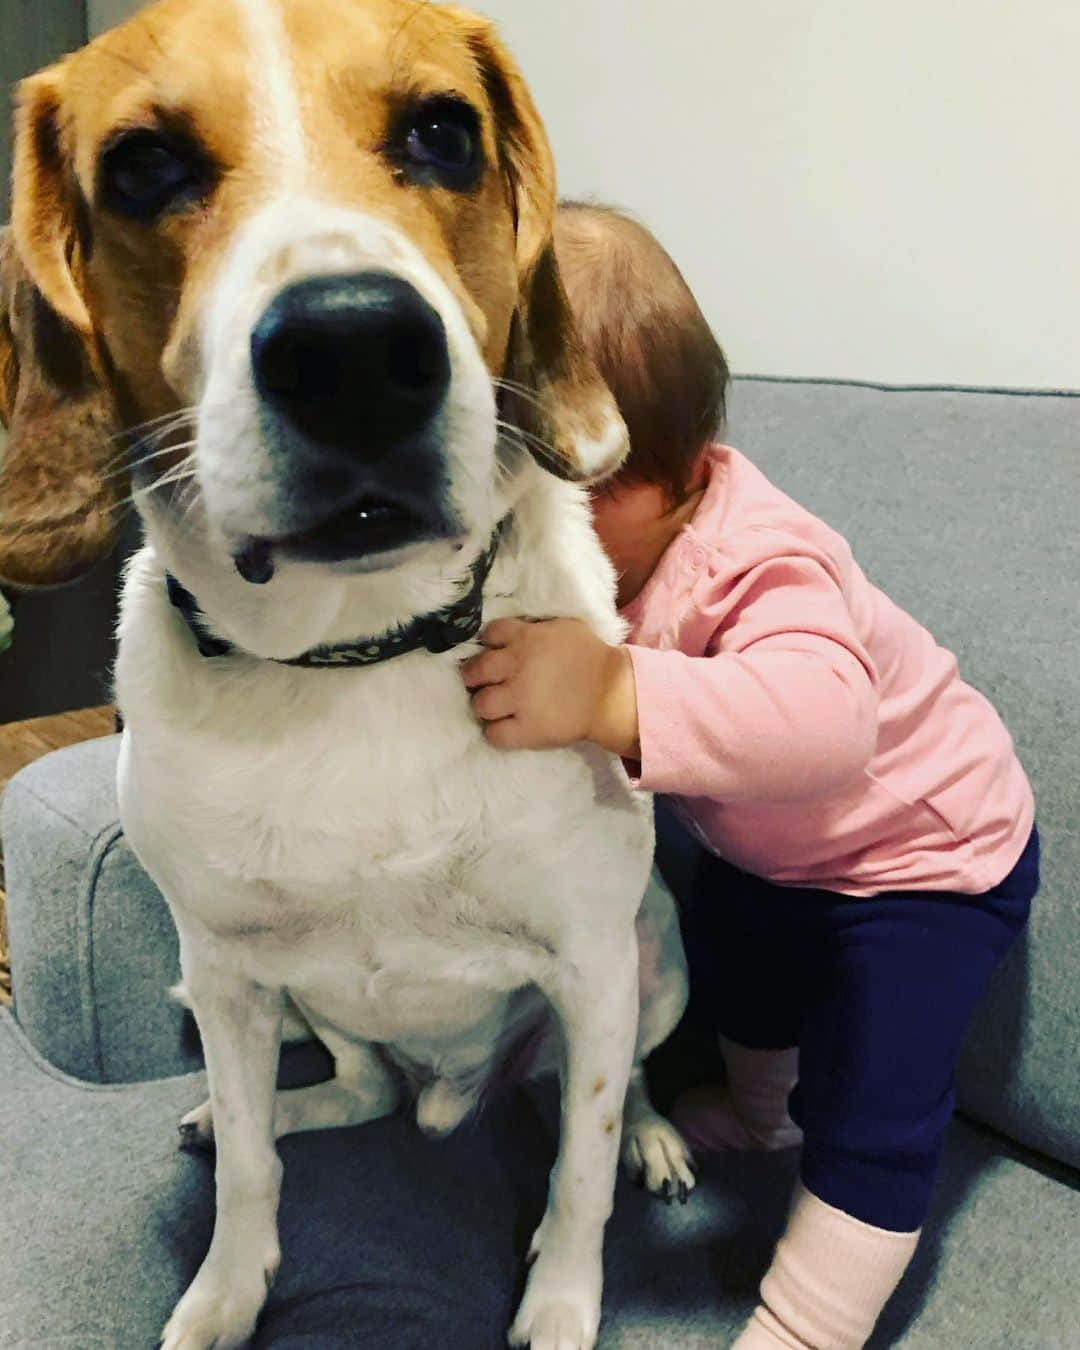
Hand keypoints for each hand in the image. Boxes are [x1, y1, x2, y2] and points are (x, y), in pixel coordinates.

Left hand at [461, 617, 638, 755]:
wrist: (613, 692)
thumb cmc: (592, 656)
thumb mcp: (564, 628)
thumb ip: (535, 628)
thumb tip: (515, 633)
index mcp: (525, 638)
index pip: (489, 634)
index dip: (488, 643)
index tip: (493, 651)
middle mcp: (516, 667)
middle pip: (475, 670)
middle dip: (474, 676)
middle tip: (483, 682)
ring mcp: (520, 700)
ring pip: (480, 704)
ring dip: (484, 705)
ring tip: (495, 707)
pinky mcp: (527, 730)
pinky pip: (495, 735)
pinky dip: (496, 732)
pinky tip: (505, 728)